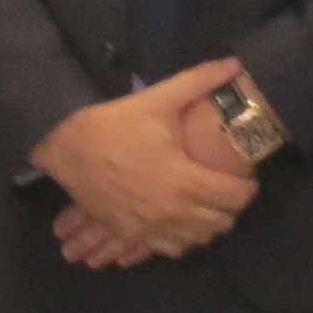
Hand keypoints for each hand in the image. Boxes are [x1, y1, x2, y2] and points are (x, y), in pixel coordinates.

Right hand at [33, 59, 256, 267]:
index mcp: (184, 181)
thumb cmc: (112, 126)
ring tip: (209, 203)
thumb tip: (235, 64)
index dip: (247, 188)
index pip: (234, 198)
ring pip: (197, 240)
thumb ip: (198, 82)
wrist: (65, 153)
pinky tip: (180, 220)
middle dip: (231, 207)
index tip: (247, 177)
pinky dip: (181, 238)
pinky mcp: (132, 234)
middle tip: (229, 187)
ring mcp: (151, 228)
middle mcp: (172, 212)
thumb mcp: (156, 100)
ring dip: (208, 225)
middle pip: (220, 224)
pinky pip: (168, 249)